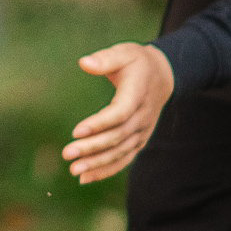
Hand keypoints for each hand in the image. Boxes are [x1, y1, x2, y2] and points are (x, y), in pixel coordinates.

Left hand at [62, 42, 174, 182]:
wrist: (163, 77)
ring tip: (74, 170)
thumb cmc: (137, 63)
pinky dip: (106, 170)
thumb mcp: (124, 53)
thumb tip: (84, 63)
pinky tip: (86, 178)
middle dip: (92, 148)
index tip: (76, 131)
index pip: (120, 113)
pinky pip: (124, 158)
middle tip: (67, 154)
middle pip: (117, 136)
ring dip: (97, 163)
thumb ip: (105, 59)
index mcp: (138, 93)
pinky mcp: (139, 140)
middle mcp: (143, 116)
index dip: (99, 124)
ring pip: (120, 151)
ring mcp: (142, 131)